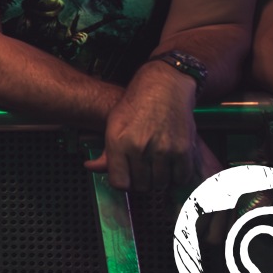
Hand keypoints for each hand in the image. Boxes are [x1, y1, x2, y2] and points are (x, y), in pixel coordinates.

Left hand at [85, 63, 199, 190]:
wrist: (164, 86)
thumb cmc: (136, 104)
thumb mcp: (113, 124)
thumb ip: (105, 152)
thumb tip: (90, 167)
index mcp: (118, 141)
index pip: (119, 182)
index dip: (123, 182)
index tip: (126, 177)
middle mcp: (139, 147)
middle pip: (141, 186)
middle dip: (141, 181)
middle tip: (143, 169)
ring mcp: (163, 149)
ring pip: (161, 184)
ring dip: (159, 179)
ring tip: (156, 165)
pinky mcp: (183, 150)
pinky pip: (181, 178)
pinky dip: (177, 175)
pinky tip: (171, 165)